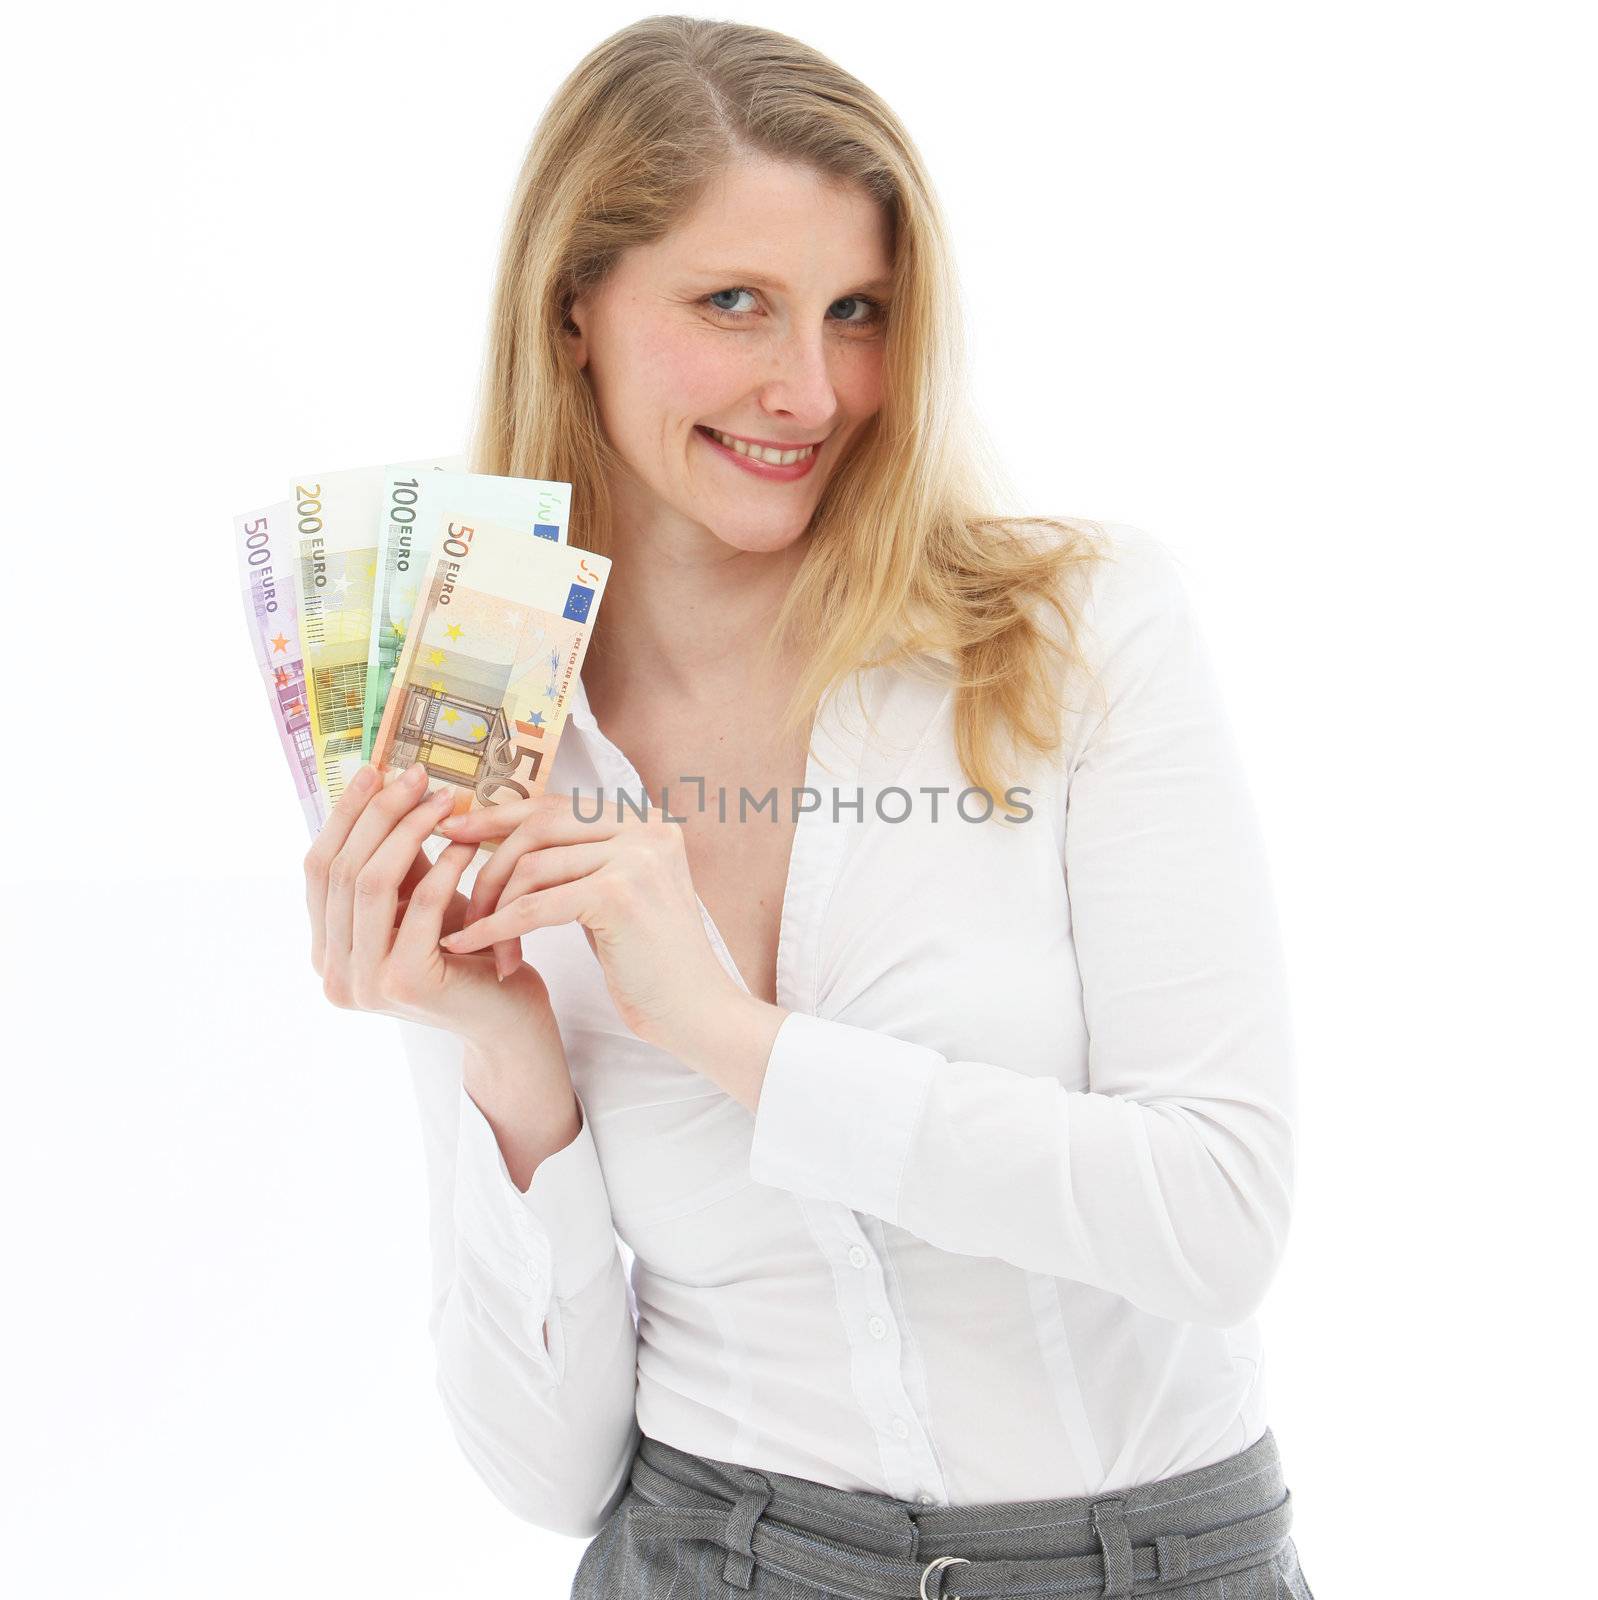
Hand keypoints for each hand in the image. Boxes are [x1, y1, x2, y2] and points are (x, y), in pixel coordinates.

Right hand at [303, 760, 563, 1057]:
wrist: (508, 1016)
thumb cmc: (466, 951)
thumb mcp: (419, 898)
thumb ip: (396, 858)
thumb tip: (383, 783)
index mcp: (325, 950)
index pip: (318, 867)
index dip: (345, 814)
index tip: (375, 769)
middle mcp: (332, 972)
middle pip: (342, 869)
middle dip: (380, 812)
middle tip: (416, 774)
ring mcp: (363, 982)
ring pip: (372, 881)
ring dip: (410, 830)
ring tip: (446, 800)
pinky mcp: (404, 982)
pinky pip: (419, 903)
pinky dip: (443, 865)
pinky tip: (466, 843)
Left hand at [433, 791, 743, 1053]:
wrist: (696, 1013)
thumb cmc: (650, 963)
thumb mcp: (616, 896)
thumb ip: (579, 862)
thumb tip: (511, 839)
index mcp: (646, 821)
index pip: (557, 804)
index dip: (500, 814)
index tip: (454, 828)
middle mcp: (646, 828)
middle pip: (539, 824)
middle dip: (484, 851)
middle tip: (440, 870)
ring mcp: (636, 857)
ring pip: (532, 866)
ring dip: (493, 904)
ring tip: (476, 938)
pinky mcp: (619, 895)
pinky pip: (535, 906)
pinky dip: (495, 927)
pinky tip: (470, 945)